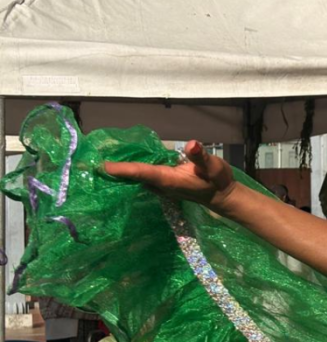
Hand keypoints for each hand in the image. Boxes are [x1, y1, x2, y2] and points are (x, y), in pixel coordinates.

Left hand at [104, 140, 237, 211]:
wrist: (223, 197)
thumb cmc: (218, 181)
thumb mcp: (213, 167)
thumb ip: (201, 156)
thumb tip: (191, 144)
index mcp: (168, 179)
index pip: (142, 172)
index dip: (123, 169)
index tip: (103, 166)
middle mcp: (161, 184)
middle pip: (133, 176)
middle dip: (113, 171)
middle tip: (88, 164)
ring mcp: (161, 185)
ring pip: (136, 177)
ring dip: (119, 172)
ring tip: (98, 164)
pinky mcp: (163, 183)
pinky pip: (142, 176)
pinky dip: (130, 171)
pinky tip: (121, 165)